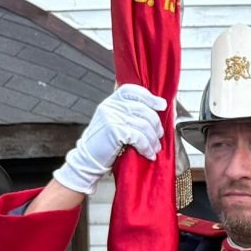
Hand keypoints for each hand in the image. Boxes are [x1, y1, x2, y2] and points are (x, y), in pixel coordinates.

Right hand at [51, 84, 167, 195]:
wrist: (88, 159)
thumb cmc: (104, 144)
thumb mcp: (114, 122)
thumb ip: (129, 114)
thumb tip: (156, 110)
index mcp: (111, 101)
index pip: (132, 91)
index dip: (150, 97)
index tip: (162, 105)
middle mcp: (110, 106)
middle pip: (143, 109)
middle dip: (155, 124)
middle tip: (159, 136)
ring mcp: (111, 116)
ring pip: (143, 124)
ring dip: (153, 139)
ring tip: (155, 148)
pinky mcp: (114, 130)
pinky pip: (139, 137)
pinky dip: (147, 147)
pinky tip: (148, 154)